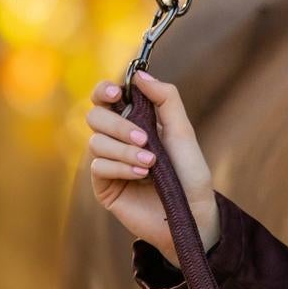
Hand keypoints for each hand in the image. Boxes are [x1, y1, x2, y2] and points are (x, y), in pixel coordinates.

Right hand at [87, 70, 219, 266]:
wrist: (192, 214)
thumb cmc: (189, 173)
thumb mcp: (182, 131)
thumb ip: (165, 98)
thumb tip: (139, 74)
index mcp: (134, 120)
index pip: (106, 97)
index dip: (104, 90)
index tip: (116, 93)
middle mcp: (117, 138)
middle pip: (95, 116)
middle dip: (119, 125)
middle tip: (144, 137)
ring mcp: (109, 162)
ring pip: (95, 142)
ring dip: (124, 150)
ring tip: (150, 163)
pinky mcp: (104, 186)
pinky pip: (98, 166)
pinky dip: (120, 166)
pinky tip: (141, 174)